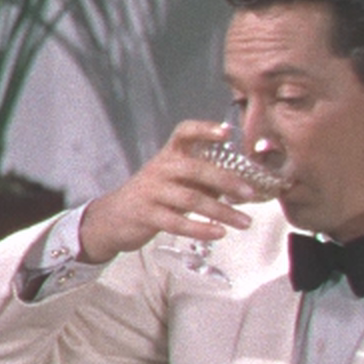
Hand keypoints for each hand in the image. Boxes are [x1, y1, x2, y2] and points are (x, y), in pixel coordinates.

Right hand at [79, 120, 260, 263]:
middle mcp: (160, 168)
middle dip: (226, 181)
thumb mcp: (175, 181)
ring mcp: (152, 192)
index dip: (205, 129)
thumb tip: (241, 186)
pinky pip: (177, 222)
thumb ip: (202, 179)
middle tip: (250, 193)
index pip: (184, 132)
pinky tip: (219, 233)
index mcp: (168, 155)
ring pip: (191, 199)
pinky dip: (201, 228)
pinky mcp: (147, 215)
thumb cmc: (153, 197)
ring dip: (222, 212)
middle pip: (195, 169)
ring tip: (245, 222)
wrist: (113, 218)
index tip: (228, 133)